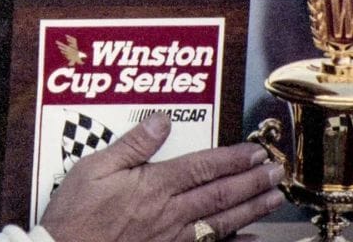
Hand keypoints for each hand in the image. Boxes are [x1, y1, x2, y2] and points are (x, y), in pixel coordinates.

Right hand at [38, 115, 284, 241]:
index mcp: (153, 185)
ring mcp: (171, 237)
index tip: (255, 152)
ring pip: (220, 221)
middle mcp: (169, 212)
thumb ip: (132, 144)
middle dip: (252, 182)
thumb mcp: (94, 167)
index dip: (232, 159)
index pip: (202, 167)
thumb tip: (162, 121)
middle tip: (277, 172)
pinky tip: (250, 239)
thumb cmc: (75, 213)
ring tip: (273, 198)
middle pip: (220, 194)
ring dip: (251, 209)